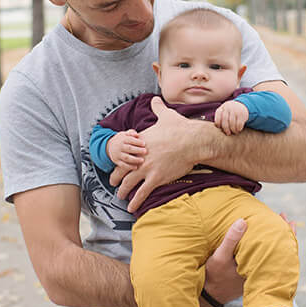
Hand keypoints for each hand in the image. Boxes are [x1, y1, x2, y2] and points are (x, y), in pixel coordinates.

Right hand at [106, 129, 146, 168]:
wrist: (109, 146)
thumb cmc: (122, 139)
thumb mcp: (125, 134)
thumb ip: (131, 133)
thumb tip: (137, 135)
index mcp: (122, 139)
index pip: (130, 140)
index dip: (137, 142)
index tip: (144, 144)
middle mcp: (119, 147)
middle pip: (129, 148)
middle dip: (137, 150)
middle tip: (145, 151)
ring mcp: (117, 154)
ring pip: (126, 157)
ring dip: (134, 160)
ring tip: (142, 160)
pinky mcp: (116, 161)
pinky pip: (122, 165)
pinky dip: (129, 167)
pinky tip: (136, 167)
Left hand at [109, 96, 202, 212]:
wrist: (192, 141)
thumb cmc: (180, 128)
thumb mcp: (166, 115)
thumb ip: (158, 108)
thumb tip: (156, 99)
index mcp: (140, 143)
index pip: (124, 154)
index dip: (119, 162)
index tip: (117, 167)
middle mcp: (140, 156)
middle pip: (121, 170)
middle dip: (115, 179)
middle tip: (113, 184)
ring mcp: (147, 168)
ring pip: (128, 184)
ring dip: (123, 192)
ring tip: (120, 197)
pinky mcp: (156, 178)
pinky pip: (142, 193)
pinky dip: (135, 201)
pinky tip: (131, 208)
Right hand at [201, 212, 298, 306]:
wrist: (210, 295)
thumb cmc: (215, 276)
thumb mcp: (220, 256)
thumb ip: (231, 240)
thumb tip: (243, 221)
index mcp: (259, 267)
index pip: (280, 249)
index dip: (286, 234)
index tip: (287, 220)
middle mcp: (262, 272)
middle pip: (280, 251)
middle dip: (283, 234)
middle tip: (285, 218)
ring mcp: (259, 274)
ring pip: (273, 255)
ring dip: (275, 240)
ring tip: (279, 225)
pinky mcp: (253, 274)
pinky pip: (265, 259)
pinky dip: (268, 247)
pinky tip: (265, 239)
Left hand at [213, 100, 248, 134]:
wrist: (242, 105)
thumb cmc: (230, 113)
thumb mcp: (224, 113)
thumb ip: (220, 119)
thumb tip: (217, 131)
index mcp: (222, 108)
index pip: (218, 114)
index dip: (218, 122)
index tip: (219, 128)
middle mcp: (228, 107)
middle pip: (225, 119)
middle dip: (226, 128)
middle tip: (228, 133)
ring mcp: (235, 110)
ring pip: (232, 122)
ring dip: (233, 129)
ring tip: (234, 132)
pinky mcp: (241, 113)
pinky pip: (239, 123)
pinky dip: (238, 128)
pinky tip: (239, 130)